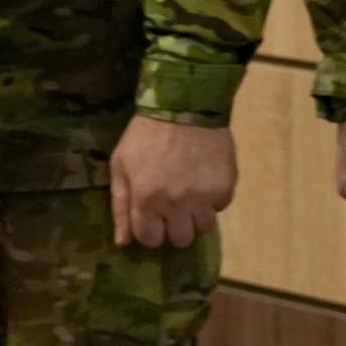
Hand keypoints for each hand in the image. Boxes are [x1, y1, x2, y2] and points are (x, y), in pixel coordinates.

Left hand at [110, 116, 236, 249]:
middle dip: (174, 227)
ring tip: (191, 197)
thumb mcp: (121, 165)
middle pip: (181, 239)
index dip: (150, 231)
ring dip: (196, 216)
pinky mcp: (226, 185)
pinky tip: (205, 181)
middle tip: (173, 208)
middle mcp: (177, 204)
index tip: (152, 217)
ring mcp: (204, 196)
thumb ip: (120, 206)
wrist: (185, 103)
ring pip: (204, 227)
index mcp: (147, 200)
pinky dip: (214, 199)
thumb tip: (123, 242)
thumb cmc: (146, 134)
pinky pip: (221, 206)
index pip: (151, 239)